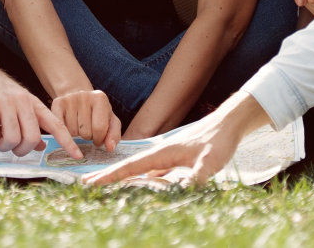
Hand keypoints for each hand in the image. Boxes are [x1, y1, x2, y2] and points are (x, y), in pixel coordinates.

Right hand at [0, 59, 82, 158]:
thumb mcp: (19, 105)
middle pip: (32, 138)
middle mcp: (22, 102)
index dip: (68, 141)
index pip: (56, 124)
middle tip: (13, 149)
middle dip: (23, 150)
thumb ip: (32, 124)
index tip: (78, 156)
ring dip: (4, 147)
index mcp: (33, 103)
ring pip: (13, 139)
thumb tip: (41, 147)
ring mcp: (5, 103)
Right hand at [50, 89, 121, 151]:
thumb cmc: (97, 114)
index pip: (99, 128)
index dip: (99, 139)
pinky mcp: (57, 103)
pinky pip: (60, 128)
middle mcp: (83, 95)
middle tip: (88, 131)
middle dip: (87, 137)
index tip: (98, 138)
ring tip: (79, 128)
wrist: (81, 99)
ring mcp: (69, 99)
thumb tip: (110, 147)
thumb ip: (114, 135)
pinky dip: (64, 135)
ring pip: (72, 133)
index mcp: (100, 98)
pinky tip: (69, 129)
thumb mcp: (111, 122)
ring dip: (76, 136)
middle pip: (85, 131)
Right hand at [84, 92, 271, 186]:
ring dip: (121, 179)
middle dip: (107, 177)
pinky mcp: (175, 162)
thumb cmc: (218, 140)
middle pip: (128, 168)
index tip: (90, 182)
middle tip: (84, 186)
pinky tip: (137, 187)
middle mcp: (160, 155)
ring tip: (103, 187)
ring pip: (139, 172)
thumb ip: (196, 176)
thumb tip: (181, 189)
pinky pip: (152, 175)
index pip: (130, 167)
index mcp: (162, 153)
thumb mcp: (210, 161)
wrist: (228, 123)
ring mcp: (167, 159)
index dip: (110, 176)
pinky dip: (139, 180)